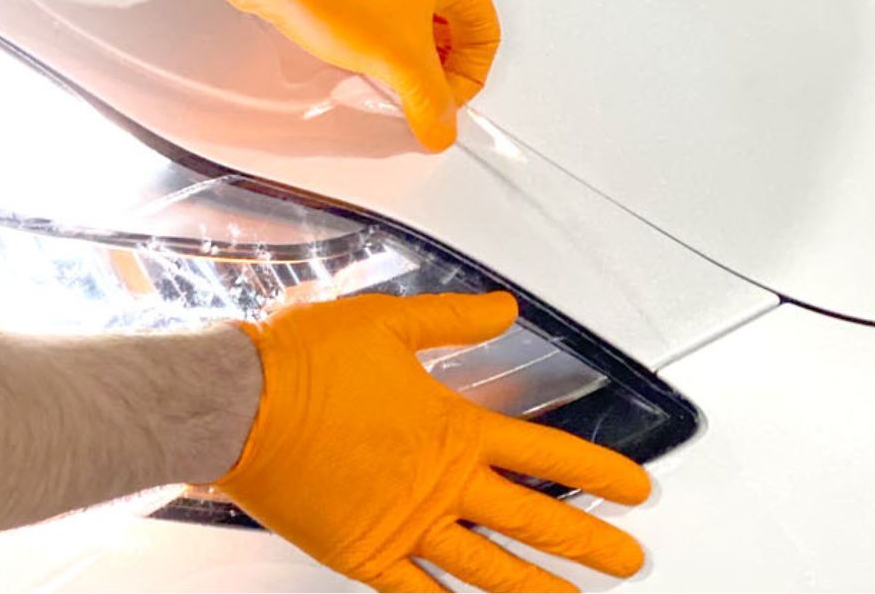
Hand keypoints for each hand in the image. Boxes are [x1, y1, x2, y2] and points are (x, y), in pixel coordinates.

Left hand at [200, 0, 500, 150]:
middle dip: (437, 67)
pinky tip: (359, 46)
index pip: (485, 35)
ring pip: (418, 12)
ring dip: (408, 49)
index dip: (467, 81)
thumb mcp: (396, 58)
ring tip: (385, 71)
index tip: (440, 105)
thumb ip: (428, 100)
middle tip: (416, 93)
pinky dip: (382, 29)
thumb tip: (440, 125)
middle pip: (454, 24)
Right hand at [215, 292, 651, 592]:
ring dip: (537, 587)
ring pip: (487, 568)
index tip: (637, 490)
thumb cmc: (304, 360)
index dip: (598, 473)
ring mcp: (404, 525)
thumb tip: (504, 308)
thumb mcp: (391, 322)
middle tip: (630, 559)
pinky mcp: (361, 554)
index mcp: (453, 427)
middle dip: (588, 541)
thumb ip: (456, 321)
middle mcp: (438, 483)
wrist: (237, 402)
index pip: (547, 452)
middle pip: (532, 519)